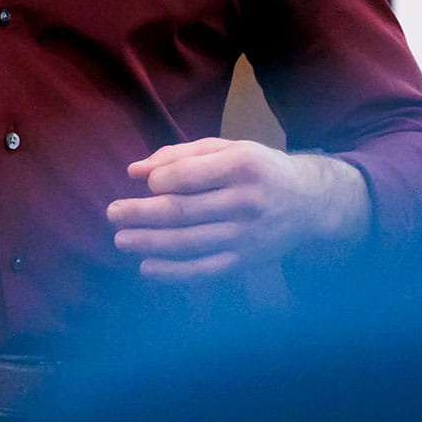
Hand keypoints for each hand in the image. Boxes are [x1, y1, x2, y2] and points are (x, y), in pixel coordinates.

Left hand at [107, 138, 370, 280]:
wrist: (309, 202)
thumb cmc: (256, 168)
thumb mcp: (225, 148)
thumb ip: (178, 155)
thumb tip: (134, 172)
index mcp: (242, 165)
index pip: (187, 176)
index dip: (158, 181)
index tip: (145, 184)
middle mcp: (247, 202)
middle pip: (183, 211)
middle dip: (141, 214)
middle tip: (111, 213)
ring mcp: (248, 236)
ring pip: (189, 243)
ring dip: (149, 243)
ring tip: (120, 239)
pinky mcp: (247, 262)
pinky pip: (204, 271)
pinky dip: (173, 273)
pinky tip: (146, 268)